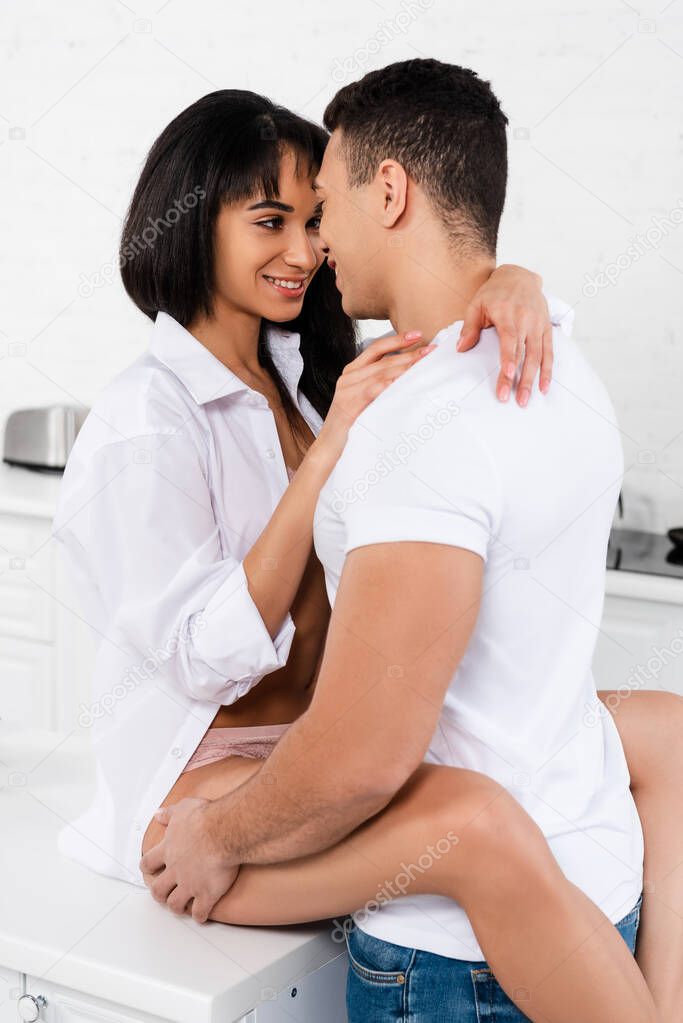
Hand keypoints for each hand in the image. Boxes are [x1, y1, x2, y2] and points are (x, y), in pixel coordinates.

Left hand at [139, 797, 238, 923]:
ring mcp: (189, 884)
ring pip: (175, 904)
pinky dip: (199, 916)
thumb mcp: (183, 808)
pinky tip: (202, 915)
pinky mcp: (206, 893)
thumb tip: (158, 814)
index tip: (150, 870)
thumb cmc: (205, 818)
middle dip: (159, 893)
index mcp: (168, 850)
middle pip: (158, 889)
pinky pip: (200, 912)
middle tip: (162, 893)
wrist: (223, 831)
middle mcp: (175, 870)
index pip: (148, 863)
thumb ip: (169, 813)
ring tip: (181, 907)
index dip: (148, 868)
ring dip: (177, 906)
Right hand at [315, 331, 433, 462]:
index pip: (376, 349)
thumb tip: (408, 377)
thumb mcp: (366, 401)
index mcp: (352, 372)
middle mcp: (348, 377)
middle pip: (382, 359)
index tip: (418, 335)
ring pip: (380, 372)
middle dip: (408, 353)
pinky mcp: (348, 405)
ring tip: (422, 363)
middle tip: (431, 350)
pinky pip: (372, 390)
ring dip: (404, 367)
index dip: (397, 340)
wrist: (330, 449)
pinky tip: (402, 381)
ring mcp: (346, 391)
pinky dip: (388, 384)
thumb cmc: (352, 426)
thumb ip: (380, 386)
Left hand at [456, 264, 552, 405]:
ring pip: (539, 356)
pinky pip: (549, 352)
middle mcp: (526, 320)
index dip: (510, 359)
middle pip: (525, 353)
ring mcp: (538, 325)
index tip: (508, 376)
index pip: (509, 340)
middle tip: (516, 400)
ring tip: (526, 399)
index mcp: (508, 314)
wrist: (519, 276)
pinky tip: (544, 387)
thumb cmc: (494, 292)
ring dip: (534, 380)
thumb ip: (470, 327)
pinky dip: (548, 370)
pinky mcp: (546, 329)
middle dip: (520, 379)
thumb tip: (461, 349)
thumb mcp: (476, 304)